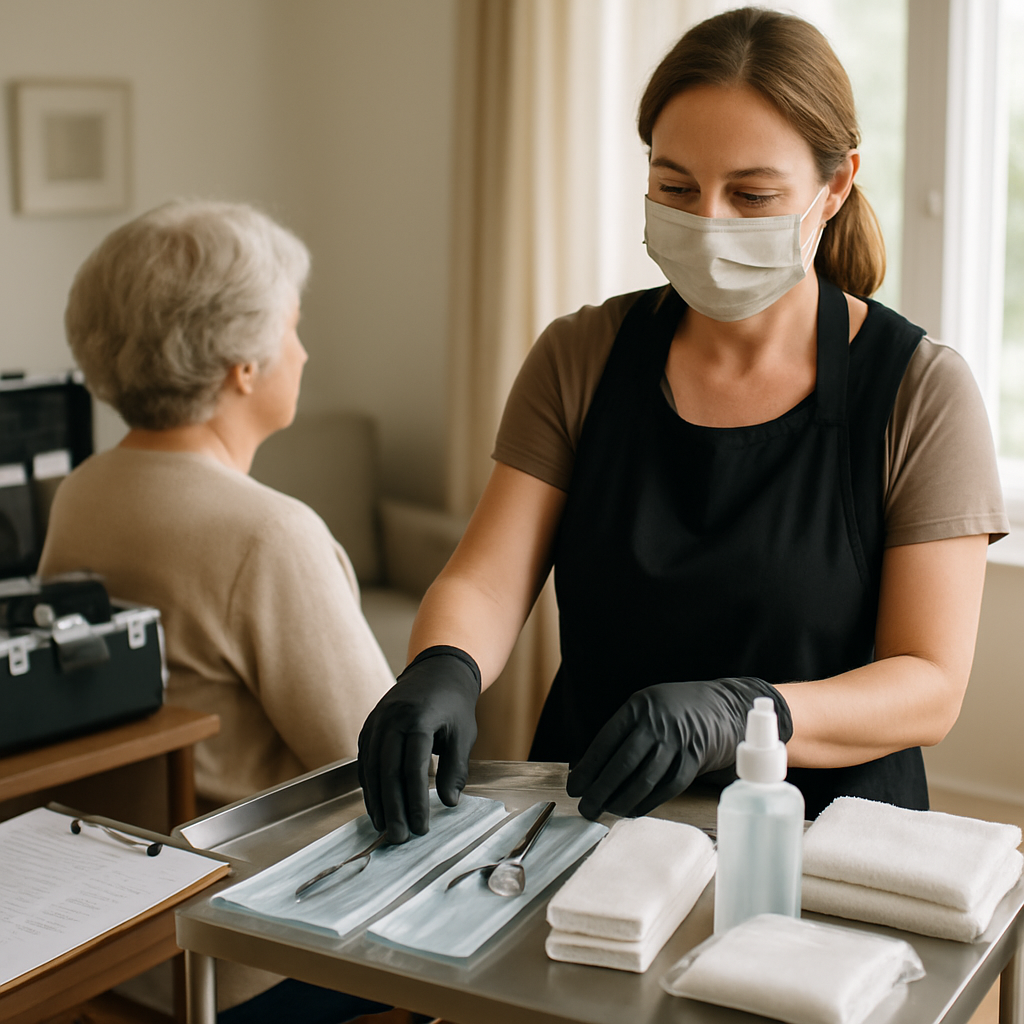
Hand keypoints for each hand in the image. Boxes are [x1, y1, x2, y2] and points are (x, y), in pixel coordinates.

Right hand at [357, 645, 480, 842]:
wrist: (437, 670)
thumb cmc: (454, 704)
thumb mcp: (463, 733)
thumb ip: (455, 768)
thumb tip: (449, 802)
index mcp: (418, 718)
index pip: (412, 767)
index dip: (415, 800)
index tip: (421, 827)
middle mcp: (392, 718)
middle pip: (387, 770)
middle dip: (393, 807)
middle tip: (400, 837)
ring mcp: (377, 721)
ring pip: (371, 768)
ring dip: (377, 801)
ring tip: (385, 828)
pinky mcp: (369, 726)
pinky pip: (365, 760)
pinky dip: (369, 785)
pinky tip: (376, 806)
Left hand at [566, 677, 791, 819]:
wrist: (720, 706)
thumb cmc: (672, 710)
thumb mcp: (644, 708)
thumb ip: (619, 733)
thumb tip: (583, 766)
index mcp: (637, 707)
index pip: (606, 741)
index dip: (588, 767)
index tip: (574, 787)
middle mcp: (657, 722)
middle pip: (623, 763)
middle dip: (600, 789)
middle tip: (585, 808)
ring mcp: (677, 741)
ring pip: (645, 778)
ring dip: (623, 799)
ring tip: (607, 811)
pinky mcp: (694, 758)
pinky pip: (668, 786)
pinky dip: (649, 801)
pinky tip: (634, 810)